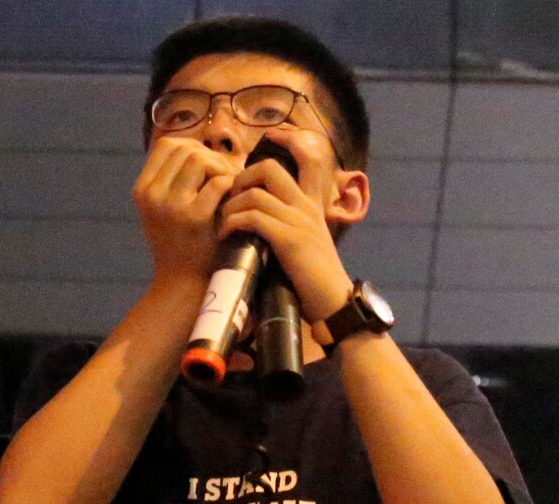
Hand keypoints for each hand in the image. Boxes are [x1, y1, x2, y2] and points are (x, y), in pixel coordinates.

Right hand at [133, 137, 240, 281]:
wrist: (185, 283)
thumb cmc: (182, 243)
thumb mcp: (164, 210)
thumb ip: (173, 179)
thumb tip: (199, 147)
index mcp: (142, 190)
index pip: (167, 145)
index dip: (193, 147)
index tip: (209, 164)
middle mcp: (152, 195)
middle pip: (187, 150)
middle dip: (213, 158)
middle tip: (227, 177)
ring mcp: (171, 205)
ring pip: (201, 160)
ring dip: (223, 169)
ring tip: (231, 187)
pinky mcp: (194, 217)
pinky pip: (218, 182)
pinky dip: (232, 185)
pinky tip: (235, 199)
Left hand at [217, 127, 361, 321]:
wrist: (336, 305)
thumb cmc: (314, 280)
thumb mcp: (303, 244)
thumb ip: (284, 227)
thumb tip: (254, 220)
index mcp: (312, 205)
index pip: (306, 159)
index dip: (285, 142)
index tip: (264, 144)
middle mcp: (306, 207)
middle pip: (269, 168)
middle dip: (240, 178)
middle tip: (228, 199)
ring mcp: (299, 221)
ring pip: (254, 194)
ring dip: (230, 207)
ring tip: (222, 223)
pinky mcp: (290, 240)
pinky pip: (252, 218)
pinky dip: (232, 223)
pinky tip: (226, 235)